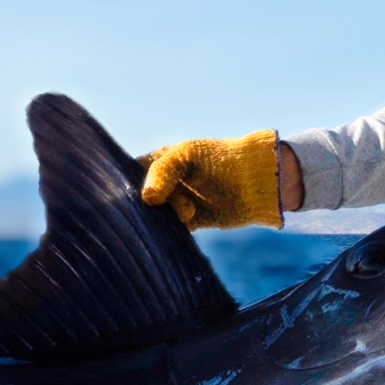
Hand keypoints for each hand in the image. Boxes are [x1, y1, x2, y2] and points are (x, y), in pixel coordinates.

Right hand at [140, 130, 285, 230]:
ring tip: (189, 211)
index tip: (139, 194)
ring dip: (164, 218)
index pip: (131, 174)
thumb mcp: (187, 155)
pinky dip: (174, 229)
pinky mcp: (189, 221)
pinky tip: (188, 222)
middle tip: (169, 204)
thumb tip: (147, 198)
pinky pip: (171, 229)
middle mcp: (164, 183)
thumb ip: (162, 171)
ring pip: (155, 216)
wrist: (255, 183)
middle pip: (141, 199)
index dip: (129, 184)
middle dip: (149, 205)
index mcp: (159, 162)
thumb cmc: (221, 160)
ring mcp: (176, 203)